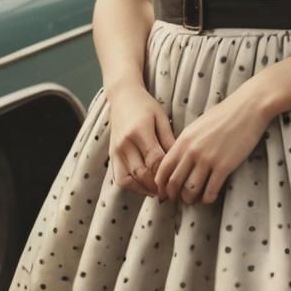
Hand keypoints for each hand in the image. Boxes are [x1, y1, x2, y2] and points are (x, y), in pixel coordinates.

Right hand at [106, 83, 175, 198]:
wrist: (122, 96)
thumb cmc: (145, 106)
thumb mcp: (161, 118)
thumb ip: (169, 140)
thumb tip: (179, 163)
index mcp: (140, 130)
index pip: (154, 160)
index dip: (166, 175)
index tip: (177, 183)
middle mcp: (125, 142)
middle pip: (141, 173)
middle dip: (156, 187)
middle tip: (170, 194)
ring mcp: (115, 150)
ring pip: (128, 180)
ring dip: (144, 190)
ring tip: (158, 193)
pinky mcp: (111, 155)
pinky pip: (119, 177)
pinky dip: (132, 186)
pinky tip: (144, 187)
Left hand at [154, 84, 271, 205]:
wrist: (247, 108)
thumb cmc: (224, 115)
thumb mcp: (198, 125)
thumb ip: (187, 142)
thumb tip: (179, 160)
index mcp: (184, 139)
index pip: (164, 167)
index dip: (160, 184)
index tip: (164, 191)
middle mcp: (192, 150)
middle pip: (174, 182)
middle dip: (174, 195)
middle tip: (178, 200)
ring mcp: (208, 159)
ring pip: (190, 190)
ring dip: (191, 199)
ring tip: (195, 199)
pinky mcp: (224, 166)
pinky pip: (210, 191)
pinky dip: (208, 199)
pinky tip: (210, 197)